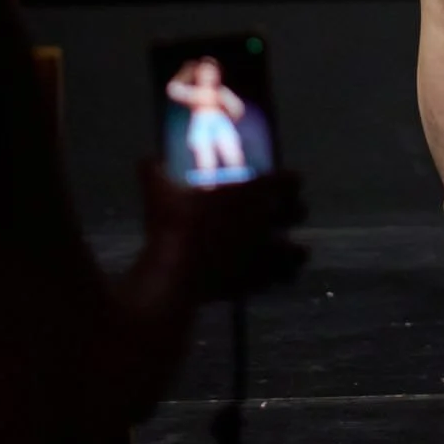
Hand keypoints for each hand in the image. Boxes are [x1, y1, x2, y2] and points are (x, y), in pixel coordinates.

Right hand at [136, 156, 307, 302]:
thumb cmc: (172, 225)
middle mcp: (266, 220)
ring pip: (296, 252)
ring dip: (294, 251)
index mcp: (252, 192)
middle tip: (287, 214)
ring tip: (291, 252)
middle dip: (294, 212)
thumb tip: (144, 160)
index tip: (284, 182)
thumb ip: (155, 173)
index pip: (290, 181)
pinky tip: (269, 280)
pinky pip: (278, 281)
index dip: (288, 181)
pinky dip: (276, 279)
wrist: (175, 272)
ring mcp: (264, 254)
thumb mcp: (160, 193)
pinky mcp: (255, 284)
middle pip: (299, 212)